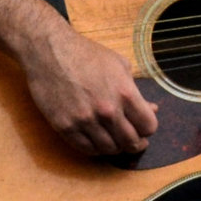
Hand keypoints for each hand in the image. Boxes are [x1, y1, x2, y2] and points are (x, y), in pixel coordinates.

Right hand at [20, 23, 159, 156]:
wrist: (49, 51)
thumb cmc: (86, 54)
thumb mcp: (119, 65)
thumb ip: (136, 91)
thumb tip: (152, 109)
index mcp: (125, 93)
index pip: (148, 127)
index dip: (148, 129)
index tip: (143, 128)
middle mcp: (107, 110)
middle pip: (131, 142)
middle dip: (135, 143)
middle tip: (133, 141)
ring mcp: (85, 120)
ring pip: (109, 149)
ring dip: (115, 147)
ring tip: (114, 140)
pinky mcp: (65, 126)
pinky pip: (86, 149)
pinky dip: (95, 149)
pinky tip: (97, 141)